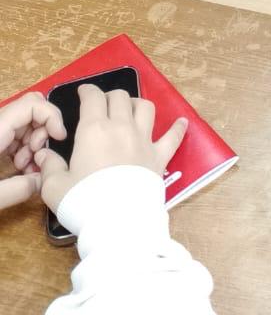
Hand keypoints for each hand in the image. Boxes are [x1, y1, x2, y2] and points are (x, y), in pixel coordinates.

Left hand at [0, 92, 65, 208]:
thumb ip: (21, 189)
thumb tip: (46, 182)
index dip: (52, 116)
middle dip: (43, 131)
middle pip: (29, 111)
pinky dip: (23, 150)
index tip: (59, 138)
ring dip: (34, 143)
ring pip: (23, 124)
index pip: (32, 104)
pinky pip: (13, 137)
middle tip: (40, 157)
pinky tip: (20, 170)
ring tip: (27, 169)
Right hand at [38, 85, 187, 215]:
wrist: (118, 222)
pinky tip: (182, 122)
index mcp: (94, 130)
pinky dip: (177, 128)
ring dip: (136, 104)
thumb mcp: (54, 187)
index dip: (87, 91)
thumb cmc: (83, 202)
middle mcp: (122, 128)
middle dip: (109, 96)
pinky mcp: (160, 157)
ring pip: (145, 107)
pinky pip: (173, 137)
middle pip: (120, 97)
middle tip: (103, 105)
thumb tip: (45, 155)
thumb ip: (49, 167)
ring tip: (130, 109)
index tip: (83, 92)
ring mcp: (144, 140)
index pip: (93, 98)